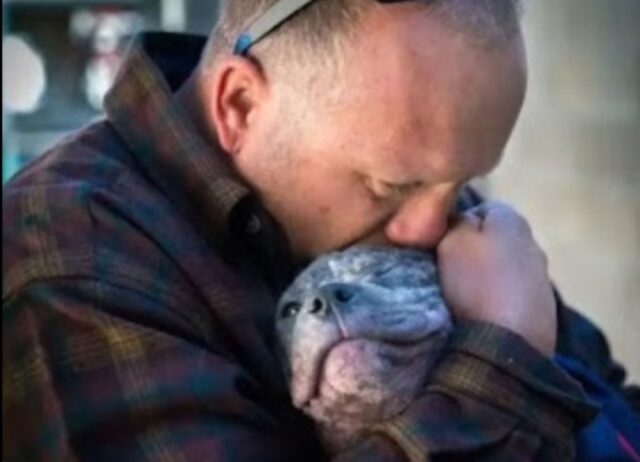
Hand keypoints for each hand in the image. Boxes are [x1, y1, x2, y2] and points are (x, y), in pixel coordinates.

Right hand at [437, 201, 555, 355]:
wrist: (507, 344)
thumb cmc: (475, 284)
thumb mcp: (451, 240)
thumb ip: (456, 220)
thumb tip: (462, 217)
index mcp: (513, 219)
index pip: (481, 208)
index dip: (458, 224)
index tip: (442, 245)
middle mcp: (534, 242)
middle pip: (496, 238)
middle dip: (477, 250)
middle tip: (452, 270)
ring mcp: (543, 278)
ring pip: (507, 267)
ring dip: (491, 277)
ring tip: (468, 297)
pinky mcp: (546, 310)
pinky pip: (516, 294)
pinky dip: (503, 300)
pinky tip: (488, 314)